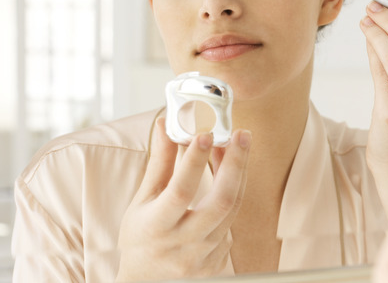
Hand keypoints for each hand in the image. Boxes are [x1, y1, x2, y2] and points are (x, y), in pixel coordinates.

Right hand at [115, 118, 250, 280]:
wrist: (146, 282)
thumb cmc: (140, 236)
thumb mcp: (142, 200)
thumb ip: (159, 164)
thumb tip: (166, 124)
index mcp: (156, 227)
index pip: (181, 190)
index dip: (195, 161)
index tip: (206, 133)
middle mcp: (183, 244)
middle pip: (221, 201)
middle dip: (236, 164)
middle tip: (241, 134)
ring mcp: (204, 256)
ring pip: (233, 208)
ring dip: (238, 173)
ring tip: (238, 146)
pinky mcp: (218, 261)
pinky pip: (232, 221)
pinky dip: (234, 194)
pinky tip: (232, 174)